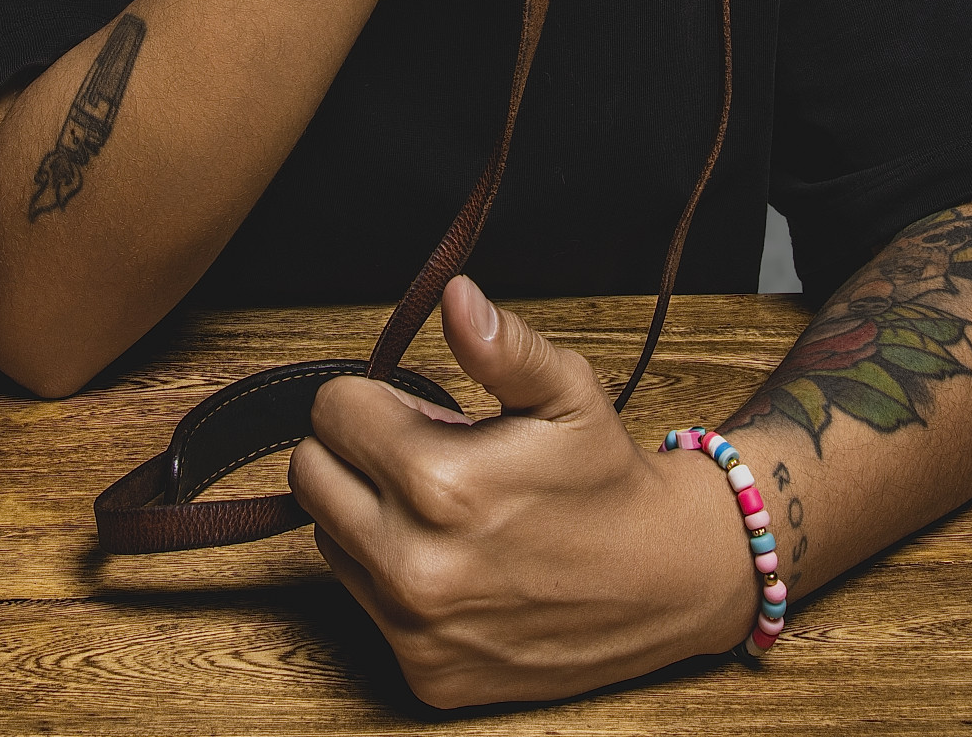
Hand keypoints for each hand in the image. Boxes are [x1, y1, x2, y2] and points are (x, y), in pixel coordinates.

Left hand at [288, 275, 758, 707]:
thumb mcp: (565, 391)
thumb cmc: (605, 478)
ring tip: (443, 506)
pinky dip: (390, 573)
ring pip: (327, 537)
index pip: (332, 411)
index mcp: (441, 484)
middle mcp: (414, 566)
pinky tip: (452, 559)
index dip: (372, 397)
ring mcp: (414, 629)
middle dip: (356, 450)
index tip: (418, 408)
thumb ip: (499, 344)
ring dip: (367, 512)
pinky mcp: (423, 675)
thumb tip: (454, 295)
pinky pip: (361, 601)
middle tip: (424, 452)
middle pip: (311, 474)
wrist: (660, 582)